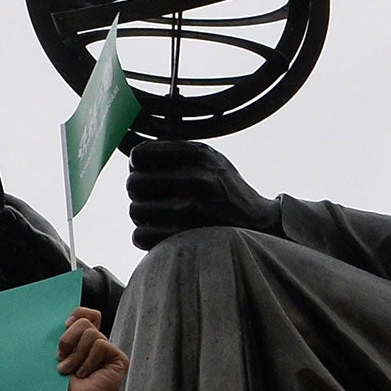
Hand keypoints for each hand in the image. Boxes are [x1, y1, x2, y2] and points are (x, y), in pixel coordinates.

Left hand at [53, 306, 128, 390]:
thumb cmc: (61, 388)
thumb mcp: (57, 356)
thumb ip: (63, 336)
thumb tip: (64, 319)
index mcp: (81, 340)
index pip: (85, 313)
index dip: (76, 314)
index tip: (64, 324)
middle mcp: (96, 344)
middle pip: (85, 320)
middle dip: (68, 338)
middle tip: (61, 357)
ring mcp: (108, 352)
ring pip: (91, 333)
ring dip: (76, 354)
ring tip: (71, 371)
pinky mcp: (118, 359)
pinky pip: (101, 345)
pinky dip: (89, 360)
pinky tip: (86, 375)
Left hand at [128, 140, 282, 250]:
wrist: (259, 223)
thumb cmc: (225, 189)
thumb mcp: (210, 158)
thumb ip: (175, 152)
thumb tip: (131, 156)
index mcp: (199, 155)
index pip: (140, 155)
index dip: (137, 166)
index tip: (146, 173)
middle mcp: (196, 179)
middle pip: (133, 184)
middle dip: (139, 193)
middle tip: (152, 198)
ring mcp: (192, 211)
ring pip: (135, 211)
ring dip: (143, 216)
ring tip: (159, 216)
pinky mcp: (188, 238)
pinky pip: (140, 236)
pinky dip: (144, 236)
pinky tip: (158, 233)